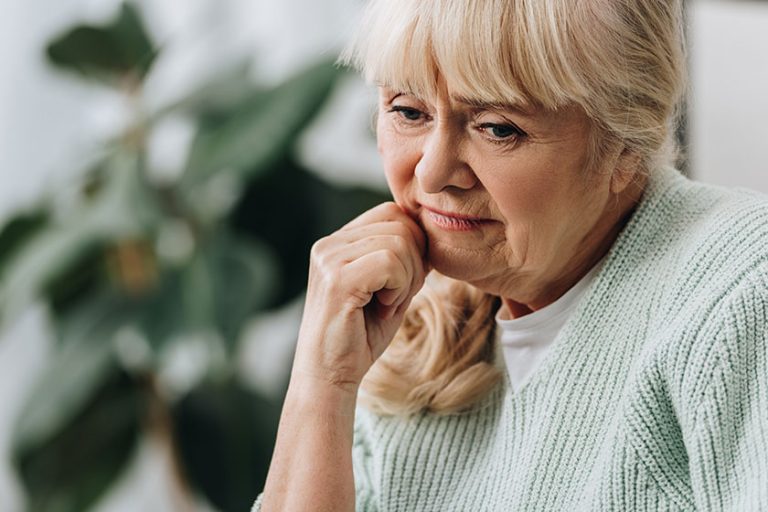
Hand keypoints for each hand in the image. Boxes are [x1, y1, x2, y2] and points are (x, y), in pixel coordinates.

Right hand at [291, 202, 428, 391]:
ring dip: (407, 279)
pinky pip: (391, 262)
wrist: (329, 376)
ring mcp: (330, 258)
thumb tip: (430, 232)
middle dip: (415, 262)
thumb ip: (404, 258)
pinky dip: (399, 288)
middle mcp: (329, 244)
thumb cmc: (360, 336)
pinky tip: (383, 309)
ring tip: (387, 305)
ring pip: (400, 242)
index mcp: (338, 242)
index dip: (413, 244)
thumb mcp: (389, 289)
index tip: (404, 282)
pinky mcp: (337, 278)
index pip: (391, 213)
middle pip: (400, 224)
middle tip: (398, 297)